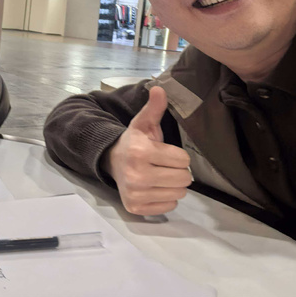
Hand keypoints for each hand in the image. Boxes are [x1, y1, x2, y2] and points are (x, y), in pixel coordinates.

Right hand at [103, 86, 191, 215]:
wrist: (112, 161)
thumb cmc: (134, 142)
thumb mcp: (143, 123)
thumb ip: (154, 108)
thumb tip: (160, 88)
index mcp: (141, 152)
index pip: (183, 160)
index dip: (178, 155)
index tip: (166, 152)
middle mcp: (137, 175)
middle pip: (183, 179)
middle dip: (179, 171)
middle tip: (166, 165)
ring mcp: (135, 194)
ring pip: (178, 194)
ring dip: (173, 185)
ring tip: (161, 176)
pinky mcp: (135, 208)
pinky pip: (168, 207)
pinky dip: (166, 199)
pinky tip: (155, 188)